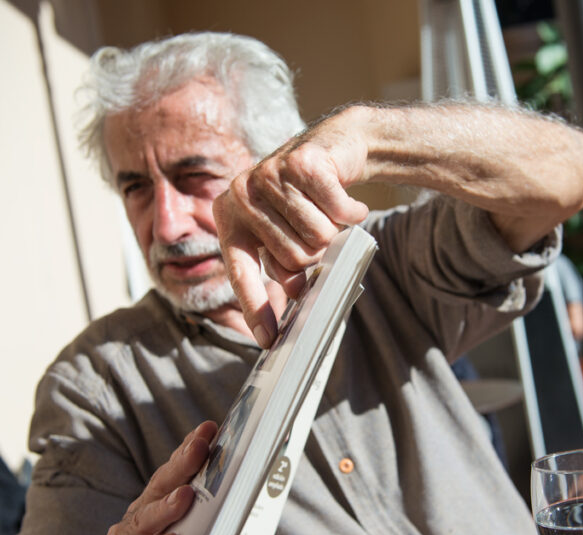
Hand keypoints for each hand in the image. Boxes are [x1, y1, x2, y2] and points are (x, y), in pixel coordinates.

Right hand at [96, 421, 217, 534]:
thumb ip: (219, 534)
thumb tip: (246, 504)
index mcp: (161, 513)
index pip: (176, 476)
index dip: (190, 451)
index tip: (210, 428)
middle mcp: (139, 523)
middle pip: (160, 488)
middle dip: (182, 464)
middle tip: (201, 446)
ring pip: (145, 519)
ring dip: (167, 505)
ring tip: (188, 495)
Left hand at [214, 113, 370, 346]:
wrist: (336, 145)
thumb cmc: (308, 199)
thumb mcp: (287, 234)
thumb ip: (283, 267)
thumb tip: (294, 301)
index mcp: (230, 218)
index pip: (240, 273)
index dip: (256, 308)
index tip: (269, 340)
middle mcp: (242, 195)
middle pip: (293, 259)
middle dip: (317, 253)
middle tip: (320, 234)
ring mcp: (268, 174)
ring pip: (317, 237)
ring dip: (335, 229)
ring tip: (329, 212)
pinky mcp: (301, 162)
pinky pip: (336, 212)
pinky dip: (352, 211)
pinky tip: (347, 200)